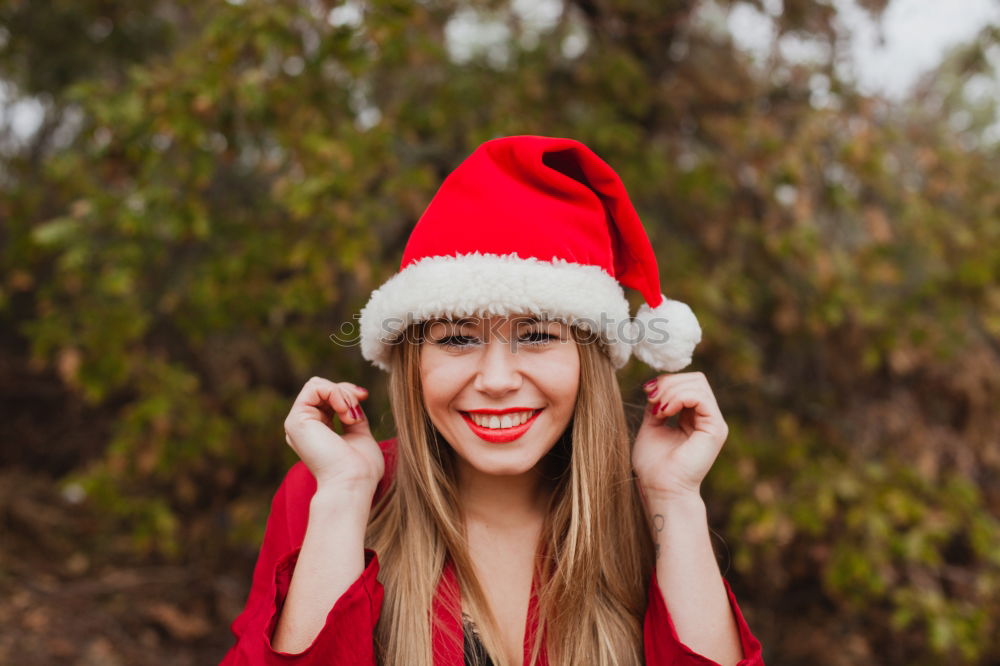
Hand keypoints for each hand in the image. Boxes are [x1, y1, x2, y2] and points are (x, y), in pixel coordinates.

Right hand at [283, 377, 383, 492]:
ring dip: (342, 394)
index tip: (364, 396)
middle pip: (321, 388)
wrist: (352, 484)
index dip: (347, 392)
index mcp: (316, 431)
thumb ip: (353, 417)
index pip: (326, 396)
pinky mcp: (296, 420)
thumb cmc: (360, 469)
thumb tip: (355, 398)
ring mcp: (297, 423)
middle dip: (346, 391)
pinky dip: (335, 393)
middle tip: (360, 403)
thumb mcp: (359, 434)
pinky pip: (314, 387)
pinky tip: (345, 412)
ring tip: (351, 415)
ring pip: (317, 385)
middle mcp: (304, 426)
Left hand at [632, 371, 729, 500]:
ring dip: (671, 391)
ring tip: (657, 409)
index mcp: (694, 418)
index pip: (688, 383)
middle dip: (669, 382)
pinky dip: (679, 398)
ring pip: (698, 384)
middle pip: (695, 379)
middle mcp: (707, 418)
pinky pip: (700, 398)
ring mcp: (713, 423)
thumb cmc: (654, 466)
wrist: (661, 489)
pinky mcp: (715, 429)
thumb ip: (657, 406)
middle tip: (651, 397)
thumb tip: (656, 388)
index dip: (667, 381)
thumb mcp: (652, 427)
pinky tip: (665, 412)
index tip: (647, 392)